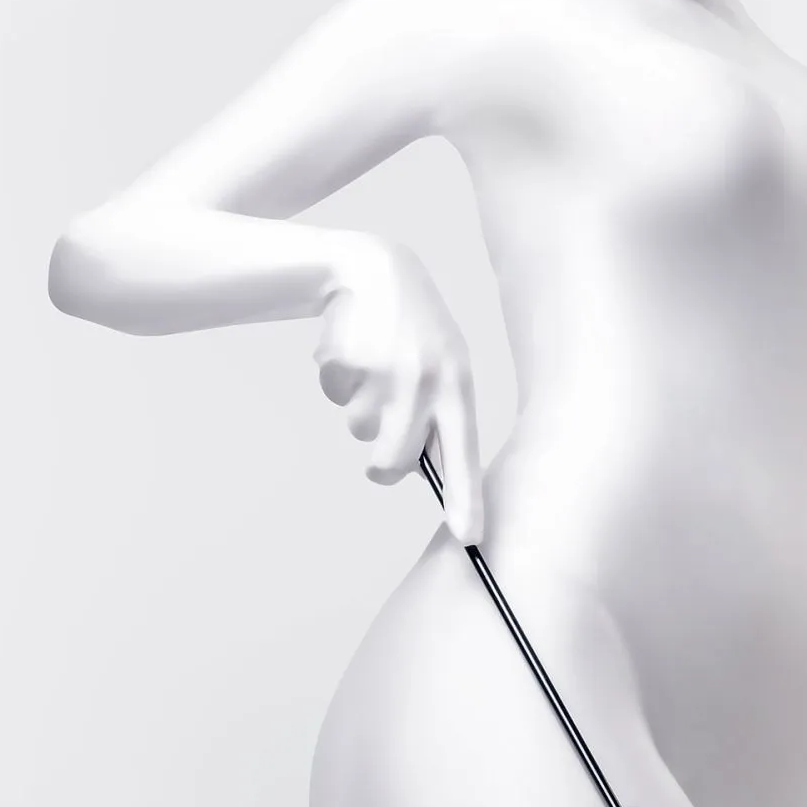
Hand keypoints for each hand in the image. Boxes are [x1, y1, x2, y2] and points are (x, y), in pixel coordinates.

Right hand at [314, 236, 483, 543]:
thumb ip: (440, 416)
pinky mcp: (350, 360)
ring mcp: (386, 370)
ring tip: (373, 367)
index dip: (466, 499)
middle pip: (393, 462)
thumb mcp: (443, 365)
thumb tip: (429, 476)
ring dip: (358, 408)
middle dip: (380, 463)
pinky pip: (335, 395)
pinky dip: (338, 381)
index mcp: (458, 384)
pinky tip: (353, 349)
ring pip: (359, 428)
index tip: (471, 540)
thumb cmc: (414, 330)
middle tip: (381, 436)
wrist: (372, 267)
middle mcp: (427, 380)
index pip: (465, 453)